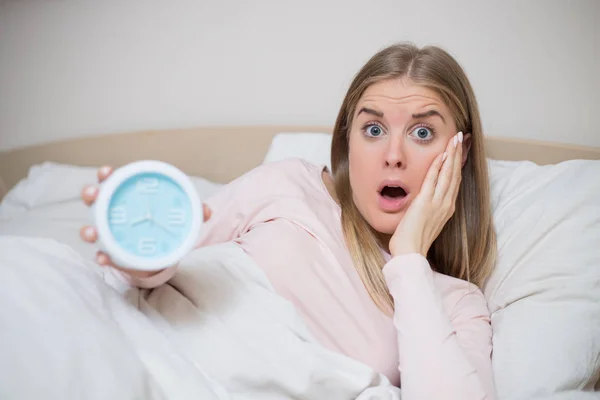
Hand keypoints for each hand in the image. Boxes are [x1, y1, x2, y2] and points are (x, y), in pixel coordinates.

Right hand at [79, 165, 211, 277]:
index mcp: (127, 197)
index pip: (113, 181)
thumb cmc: (164, 225)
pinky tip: (103, 258)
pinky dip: (101, 257)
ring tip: (92, 231)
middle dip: (91, 194)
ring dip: (88, 229)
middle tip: (94, 192)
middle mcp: (112, 213)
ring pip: (92, 228)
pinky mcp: (112, 254)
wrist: (160, 253)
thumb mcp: (180, 217)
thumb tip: (207, 211)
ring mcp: (109, 234)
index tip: (106, 171)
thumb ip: (194, 211)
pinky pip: (102, 254)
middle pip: (95, 200)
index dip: (106, 174)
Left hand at [389, 132, 463, 257]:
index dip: (457, 165)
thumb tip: (424, 200)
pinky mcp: (425, 202)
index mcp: (446, 208)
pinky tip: (442, 154)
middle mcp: (446, 204)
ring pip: (448, 174)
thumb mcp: (424, 221)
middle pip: (455, 174)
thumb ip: (427, 209)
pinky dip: (438, 166)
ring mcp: (438, 203)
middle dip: (458, 154)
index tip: (459, 151)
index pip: (455, 181)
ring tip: (455, 139)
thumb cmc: (413, 240)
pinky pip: (433, 180)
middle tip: (461, 137)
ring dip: (452, 155)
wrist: (410, 253)